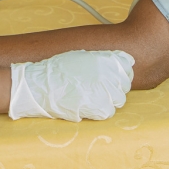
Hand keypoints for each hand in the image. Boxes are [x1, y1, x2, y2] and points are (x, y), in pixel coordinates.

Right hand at [10, 50, 134, 120]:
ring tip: (91, 98)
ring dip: (108, 100)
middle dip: (114, 87)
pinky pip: (109, 112)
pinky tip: (88, 106)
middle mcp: (110, 72)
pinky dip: (99, 111)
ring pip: (119, 99)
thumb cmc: (56, 71)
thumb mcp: (80, 56)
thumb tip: (114, 60)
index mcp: (105, 58)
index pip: (127, 64)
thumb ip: (99, 59)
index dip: (121, 71)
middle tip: (98, 90)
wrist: (41, 85)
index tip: (113, 77)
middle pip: (125, 83)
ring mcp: (107, 90)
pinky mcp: (101, 107)